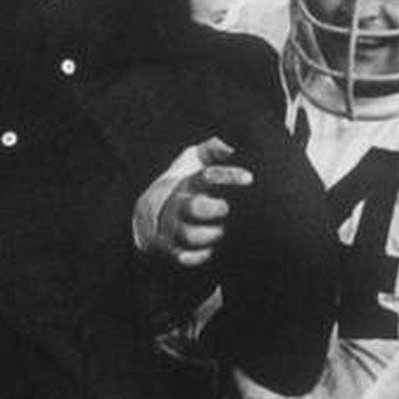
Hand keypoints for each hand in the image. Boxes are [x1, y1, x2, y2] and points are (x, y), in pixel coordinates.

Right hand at [153, 137, 251, 266]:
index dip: (228, 176)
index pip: (208, 176)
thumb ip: (212, 149)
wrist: (150, 211)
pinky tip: (209, 252)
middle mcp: (181, 205)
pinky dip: (196, 257)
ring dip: (209, 235)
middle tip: (227, 208)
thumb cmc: (185, 183)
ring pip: (190, 234)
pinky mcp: (174, 248)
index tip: (249, 178)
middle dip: (213, 208)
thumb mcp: (194, 160)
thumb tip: (230, 141)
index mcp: (190, 182)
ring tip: (223, 232)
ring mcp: (176, 227)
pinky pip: (185, 257)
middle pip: (194, 207)